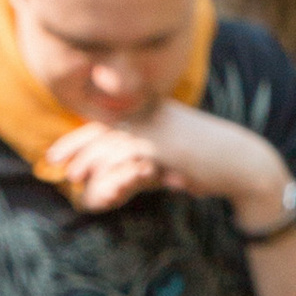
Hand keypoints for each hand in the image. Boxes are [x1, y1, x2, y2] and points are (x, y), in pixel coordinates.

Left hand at [44, 104, 292, 230]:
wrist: (242, 164)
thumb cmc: (210, 165)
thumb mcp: (174, 161)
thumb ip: (149, 164)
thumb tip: (131, 177)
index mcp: (149, 112)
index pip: (107, 121)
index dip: (81, 136)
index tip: (61, 151)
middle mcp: (148, 114)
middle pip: (101, 128)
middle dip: (75, 145)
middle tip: (52, 161)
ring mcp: (154, 128)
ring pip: (109, 142)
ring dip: (86, 160)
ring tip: (70, 176)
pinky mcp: (162, 145)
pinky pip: (125, 157)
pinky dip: (108, 170)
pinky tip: (96, 183)